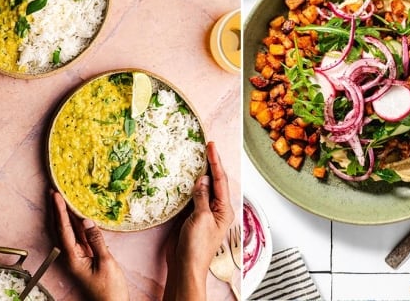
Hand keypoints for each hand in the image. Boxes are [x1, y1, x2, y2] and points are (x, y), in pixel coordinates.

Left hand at [51, 190, 129, 300]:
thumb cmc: (110, 289)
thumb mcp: (106, 262)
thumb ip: (96, 240)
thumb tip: (86, 220)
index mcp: (73, 258)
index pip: (63, 229)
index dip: (59, 211)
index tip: (55, 195)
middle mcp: (71, 256)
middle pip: (61, 228)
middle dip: (57, 210)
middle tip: (53, 191)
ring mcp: (77, 256)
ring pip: (69, 231)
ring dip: (66, 215)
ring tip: (62, 198)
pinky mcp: (85, 257)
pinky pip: (78, 237)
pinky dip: (77, 224)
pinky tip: (78, 215)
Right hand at [163, 141, 234, 300]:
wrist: (185, 265)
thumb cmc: (197, 247)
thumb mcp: (201, 218)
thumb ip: (202, 197)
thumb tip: (203, 178)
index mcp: (224, 210)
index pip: (221, 180)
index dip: (216, 162)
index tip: (211, 146)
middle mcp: (216, 209)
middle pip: (215, 181)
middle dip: (211, 164)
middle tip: (206, 145)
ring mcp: (203, 212)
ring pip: (203, 187)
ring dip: (200, 173)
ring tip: (197, 156)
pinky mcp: (191, 216)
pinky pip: (192, 196)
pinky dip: (189, 185)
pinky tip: (186, 177)